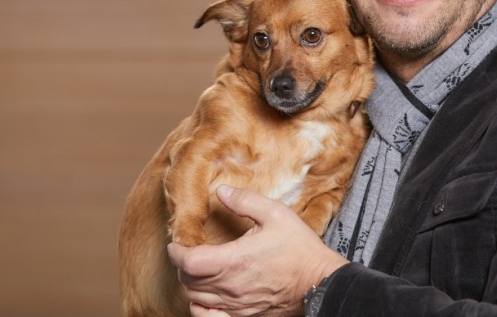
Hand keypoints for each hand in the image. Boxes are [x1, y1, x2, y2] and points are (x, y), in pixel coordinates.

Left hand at [168, 186, 348, 316]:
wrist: (319, 281)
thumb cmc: (300, 249)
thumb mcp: (276, 214)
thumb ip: (245, 201)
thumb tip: (222, 191)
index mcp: (235, 260)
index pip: (189, 262)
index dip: (177, 252)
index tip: (177, 242)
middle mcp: (231, 286)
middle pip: (188, 280)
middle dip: (183, 264)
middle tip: (188, 251)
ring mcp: (236, 305)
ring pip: (195, 298)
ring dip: (190, 283)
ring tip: (197, 269)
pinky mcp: (244, 315)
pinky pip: (208, 316)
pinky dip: (199, 306)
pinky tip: (204, 296)